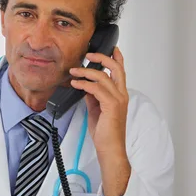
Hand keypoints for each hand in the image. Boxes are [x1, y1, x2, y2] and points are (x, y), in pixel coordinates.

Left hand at [69, 47, 130, 195]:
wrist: (110, 148)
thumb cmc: (105, 131)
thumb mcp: (96, 109)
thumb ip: (93, 96)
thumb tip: (85, 86)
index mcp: (120, 94)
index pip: (120, 71)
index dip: (117, 57)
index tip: (110, 47)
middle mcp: (121, 94)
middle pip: (116, 68)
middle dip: (101, 57)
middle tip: (88, 55)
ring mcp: (117, 99)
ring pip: (103, 76)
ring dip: (85, 72)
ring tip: (73, 72)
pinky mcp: (111, 106)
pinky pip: (96, 89)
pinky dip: (84, 84)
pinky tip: (75, 84)